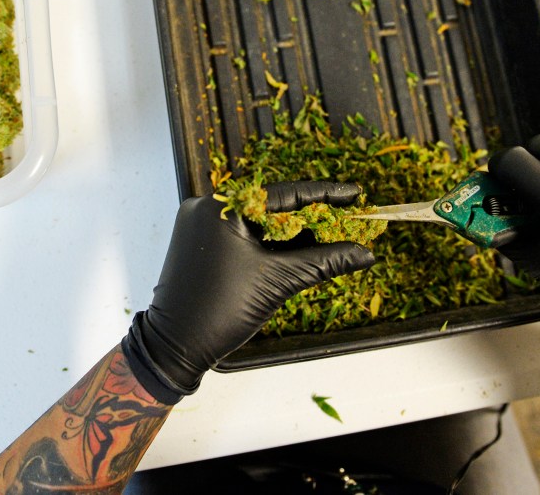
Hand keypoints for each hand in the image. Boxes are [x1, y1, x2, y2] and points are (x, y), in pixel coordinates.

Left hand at [122, 181, 375, 402]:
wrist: (175, 346)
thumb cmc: (220, 311)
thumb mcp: (278, 282)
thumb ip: (323, 262)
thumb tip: (365, 253)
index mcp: (221, 209)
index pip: (282, 194)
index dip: (323, 194)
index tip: (353, 193)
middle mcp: (207, 208)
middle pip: (270, 204)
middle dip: (309, 213)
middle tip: (346, 212)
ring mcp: (200, 225)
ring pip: (258, 219)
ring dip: (291, 228)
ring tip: (329, 232)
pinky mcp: (201, 243)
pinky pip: (243, 232)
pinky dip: (270, 240)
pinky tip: (300, 246)